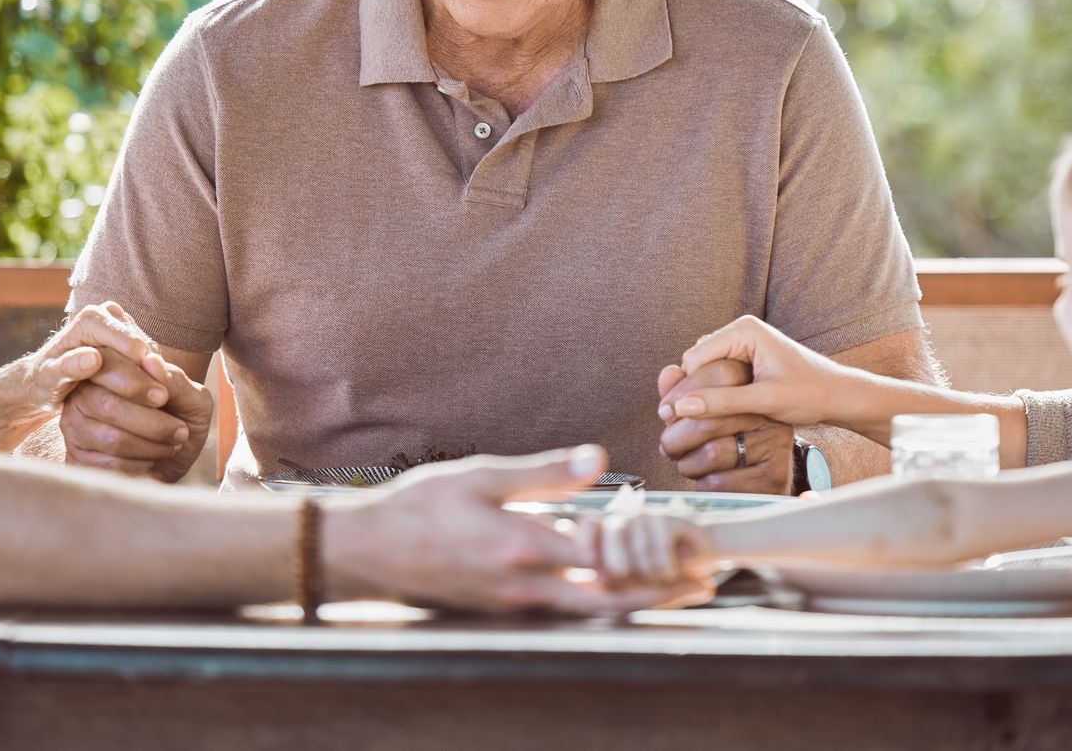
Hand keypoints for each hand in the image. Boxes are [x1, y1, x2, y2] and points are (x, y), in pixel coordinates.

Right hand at [55, 303, 212, 483]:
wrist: (176, 455)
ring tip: (172, 444)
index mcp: (107, 366)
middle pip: (106, 405)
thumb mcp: (191, 396)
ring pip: (111, 438)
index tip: (164, 397)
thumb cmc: (182, 417)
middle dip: (152, 423)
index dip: (135, 382)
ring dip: (151, 446)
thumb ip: (173, 379)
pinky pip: (110, 464)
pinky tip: (152, 459)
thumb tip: (151, 361)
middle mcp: (81, 393)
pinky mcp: (77, 457)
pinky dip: (141, 464)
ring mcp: (75, 426)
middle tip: (180, 430)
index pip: (105, 364)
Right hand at [326, 445, 714, 614]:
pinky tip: (617, 586)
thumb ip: (545, 472)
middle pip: (607, 601)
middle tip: (703, 584)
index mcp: (521, 547)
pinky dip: (598, 601)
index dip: (651, 555)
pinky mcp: (504, 608)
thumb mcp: (483, 474)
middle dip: (659, 594)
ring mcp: (514, 604)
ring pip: (588, 610)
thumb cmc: (421, 505)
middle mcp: (523, 586)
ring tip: (676, 588)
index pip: (603, 560)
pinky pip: (563, 609)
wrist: (367, 549)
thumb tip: (601, 462)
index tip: (690, 549)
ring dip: (634, 600)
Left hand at [655, 358, 793, 493]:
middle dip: (675, 437)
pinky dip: (703, 483)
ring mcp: (776, 442)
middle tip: (668, 446)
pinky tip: (706, 477)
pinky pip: (722, 481)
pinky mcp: (775, 474)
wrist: (763, 470)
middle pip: (709, 418)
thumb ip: (685, 388)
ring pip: (712, 453)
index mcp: (754, 385)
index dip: (682, 392)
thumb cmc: (726, 433)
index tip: (665, 411)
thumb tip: (669, 374)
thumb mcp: (705, 404)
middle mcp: (769, 410)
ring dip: (688, 464)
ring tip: (686, 463)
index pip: (719, 374)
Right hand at [662, 315, 861, 427]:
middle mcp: (740, 330)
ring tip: (701, 420)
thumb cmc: (811, 394)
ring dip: (703, 393)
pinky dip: (716, 393)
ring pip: (705, 370)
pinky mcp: (747, 356)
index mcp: (744, 331)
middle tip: (678, 423)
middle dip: (692, 391)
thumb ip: (723, 403)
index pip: (694, 359)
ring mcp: (743, 342)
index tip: (675, 419)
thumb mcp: (765, 401)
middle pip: (696, 362)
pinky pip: (718, 374)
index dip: (684, 389)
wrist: (839, 396)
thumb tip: (683, 407)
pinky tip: (718, 413)